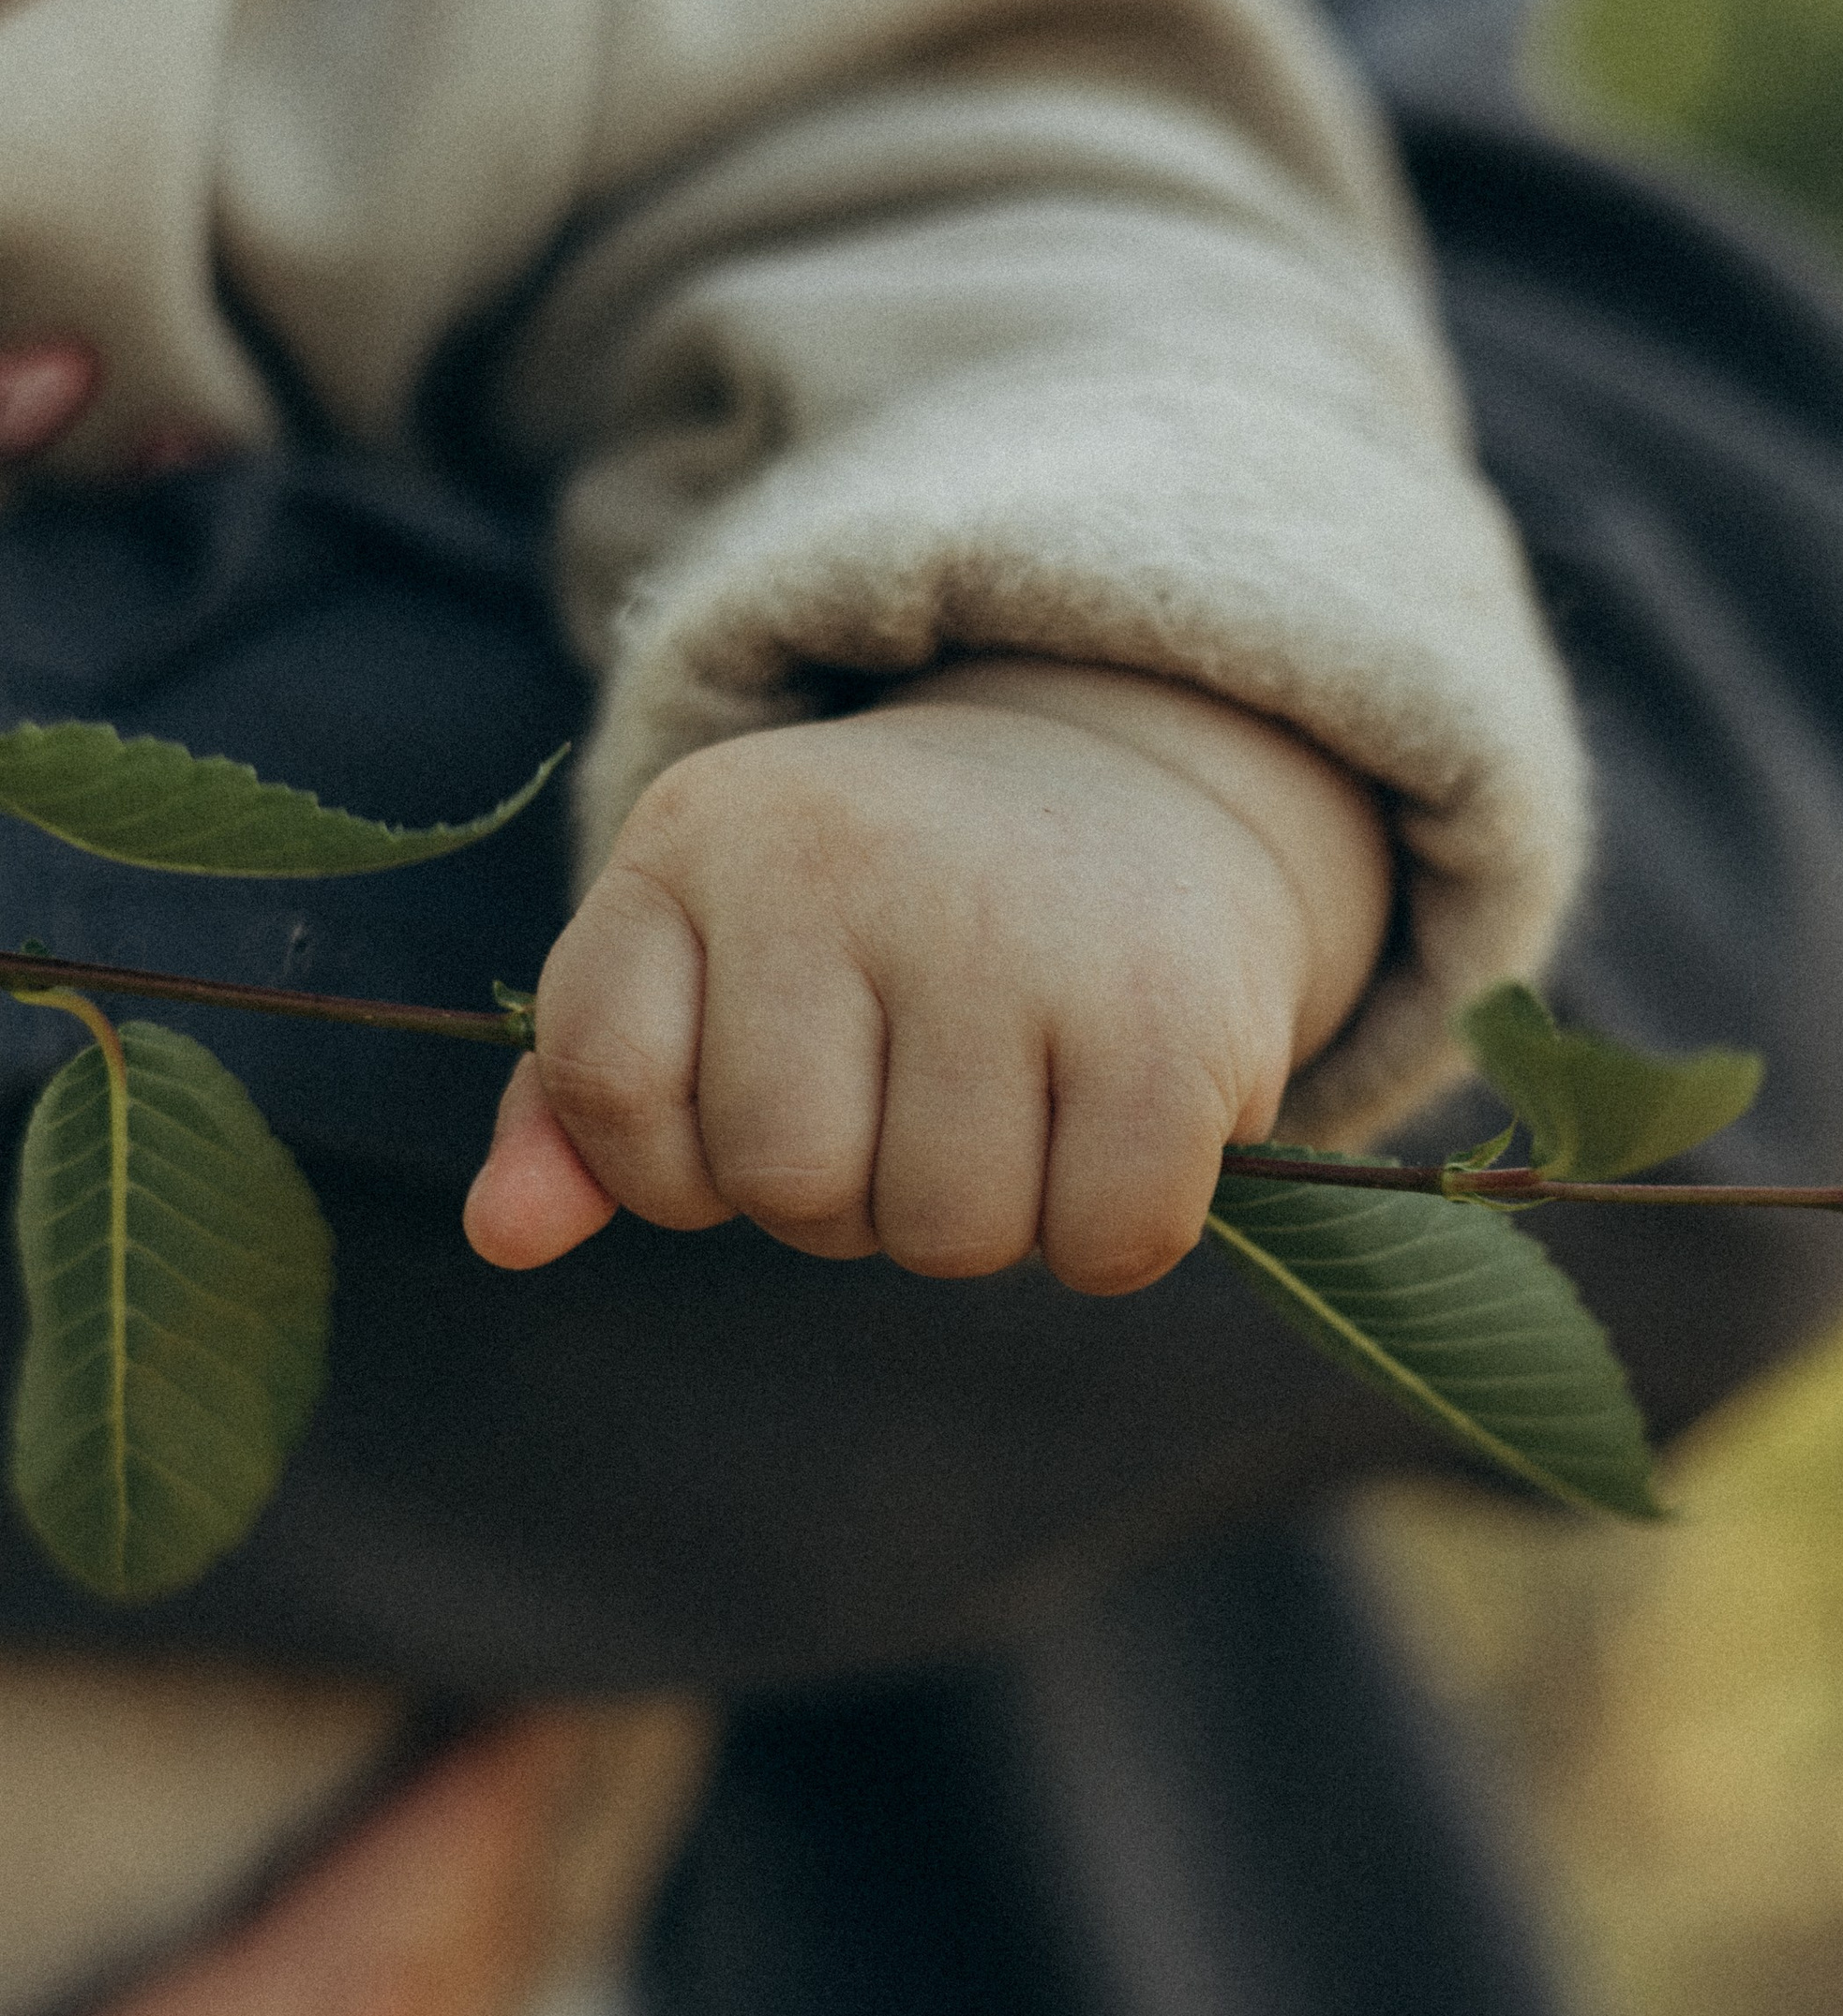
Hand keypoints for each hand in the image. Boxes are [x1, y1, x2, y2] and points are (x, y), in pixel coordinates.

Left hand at [465, 661, 1392, 1290]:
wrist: (1136, 774)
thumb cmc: (886, 915)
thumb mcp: (712, 954)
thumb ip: (584, 1101)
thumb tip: (502, 1237)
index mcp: (702, 835)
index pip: (609, 1087)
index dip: (674, 1161)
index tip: (756, 1099)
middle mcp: (846, 861)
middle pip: (790, 1185)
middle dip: (849, 1199)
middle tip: (912, 1098)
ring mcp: (1012, 931)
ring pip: (947, 1233)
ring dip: (983, 1222)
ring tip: (1014, 1102)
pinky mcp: (1166, 1015)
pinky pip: (1103, 1241)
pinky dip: (1109, 1232)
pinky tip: (1111, 1128)